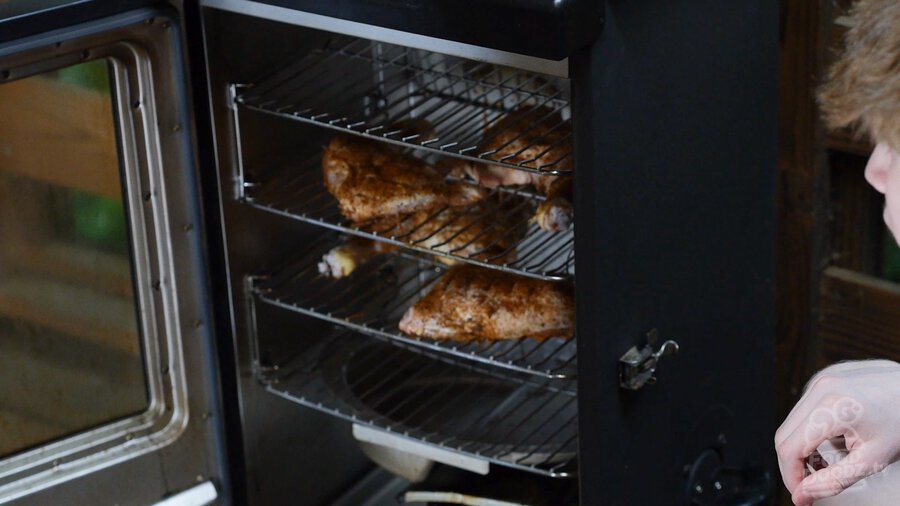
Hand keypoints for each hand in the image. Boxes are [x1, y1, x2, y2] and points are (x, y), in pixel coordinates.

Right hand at [775, 360, 899, 504]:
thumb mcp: (872, 460)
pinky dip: (807, 434)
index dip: (791, 476)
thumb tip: (802, 495)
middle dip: (794, 465)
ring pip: (790, 425)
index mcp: (832, 408)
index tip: (803, 494)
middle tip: (812, 485)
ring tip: (824, 466)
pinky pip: (802, 413)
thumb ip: (833, 481)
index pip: (789, 448)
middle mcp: (821, 390)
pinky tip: (827, 445)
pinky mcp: (824, 383)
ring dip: (800, 450)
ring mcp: (821, 383)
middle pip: (784, 436)